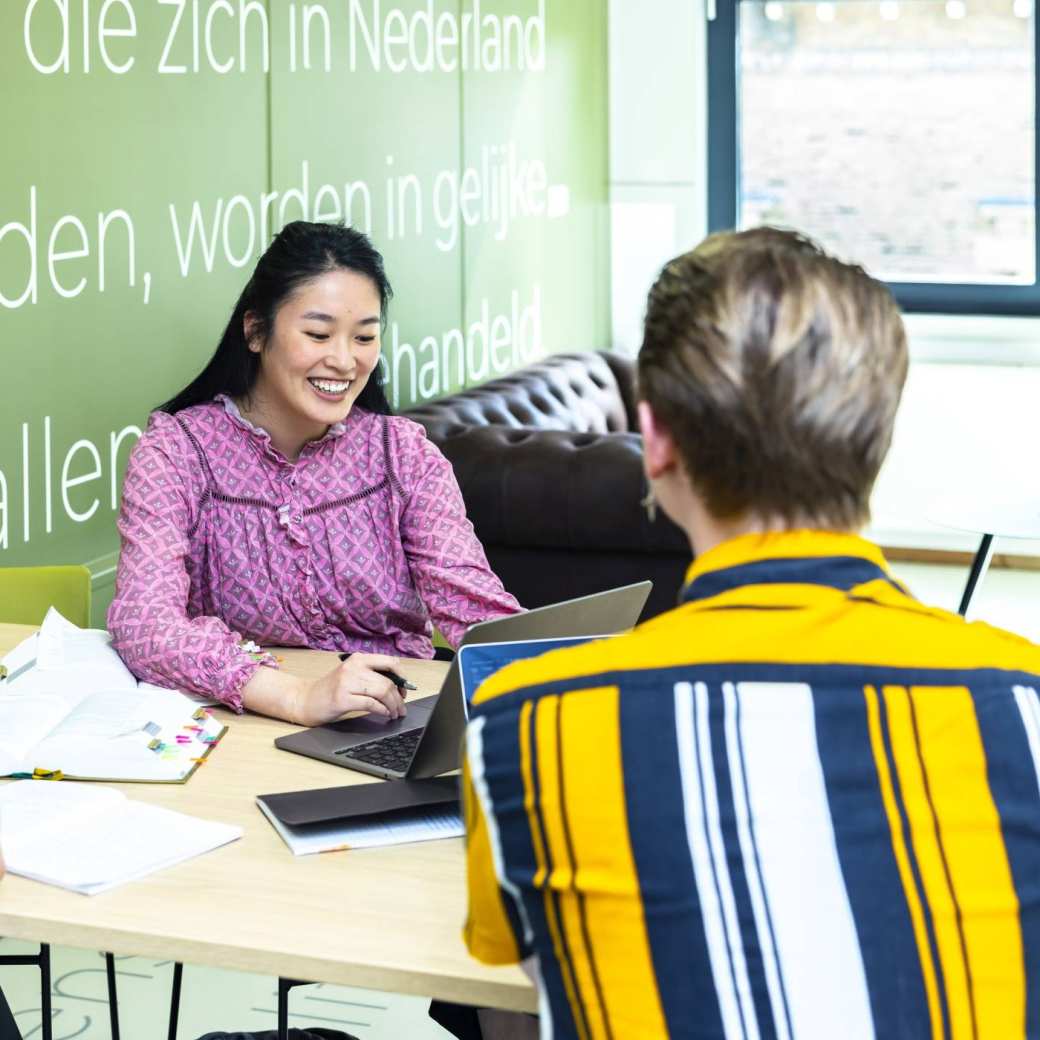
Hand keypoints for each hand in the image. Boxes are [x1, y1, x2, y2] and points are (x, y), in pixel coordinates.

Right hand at [292, 653, 407, 726]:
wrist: (305, 699)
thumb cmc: (331, 689)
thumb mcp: (352, 675)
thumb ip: (372, 676)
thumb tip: (400, 686)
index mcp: (358, 659)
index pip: (390, 662)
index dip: (402, 677)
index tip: (404, 690)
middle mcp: (353, 667)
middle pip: (388, 681)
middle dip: (399, 697)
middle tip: (402, 707)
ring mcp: (347, 682)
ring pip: (382, 691)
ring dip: (393, 705)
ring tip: (395, 713)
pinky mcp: (342, 698)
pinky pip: (371, 704)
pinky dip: (383, 711)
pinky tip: (384, 714)